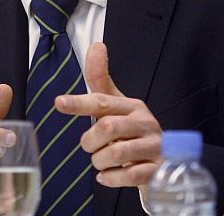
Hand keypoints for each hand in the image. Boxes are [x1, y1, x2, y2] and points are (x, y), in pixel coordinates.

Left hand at [55, 42, 161, 189]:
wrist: (164, 163)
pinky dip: (111, 178)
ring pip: (116, 154)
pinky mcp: (159, 170)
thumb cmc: (132, 132)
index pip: (101, 101)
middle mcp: (145, 123)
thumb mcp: (116, 106)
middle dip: (90, 141)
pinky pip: (129, 176)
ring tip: (101, 162)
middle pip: (107, 128)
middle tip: (89, 146)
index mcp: (132, 106)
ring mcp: (155, 147)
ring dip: (99, 162)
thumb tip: (96, 45)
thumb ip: (100, 81)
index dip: (79, 102)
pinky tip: (108, 176)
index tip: (58, 103)